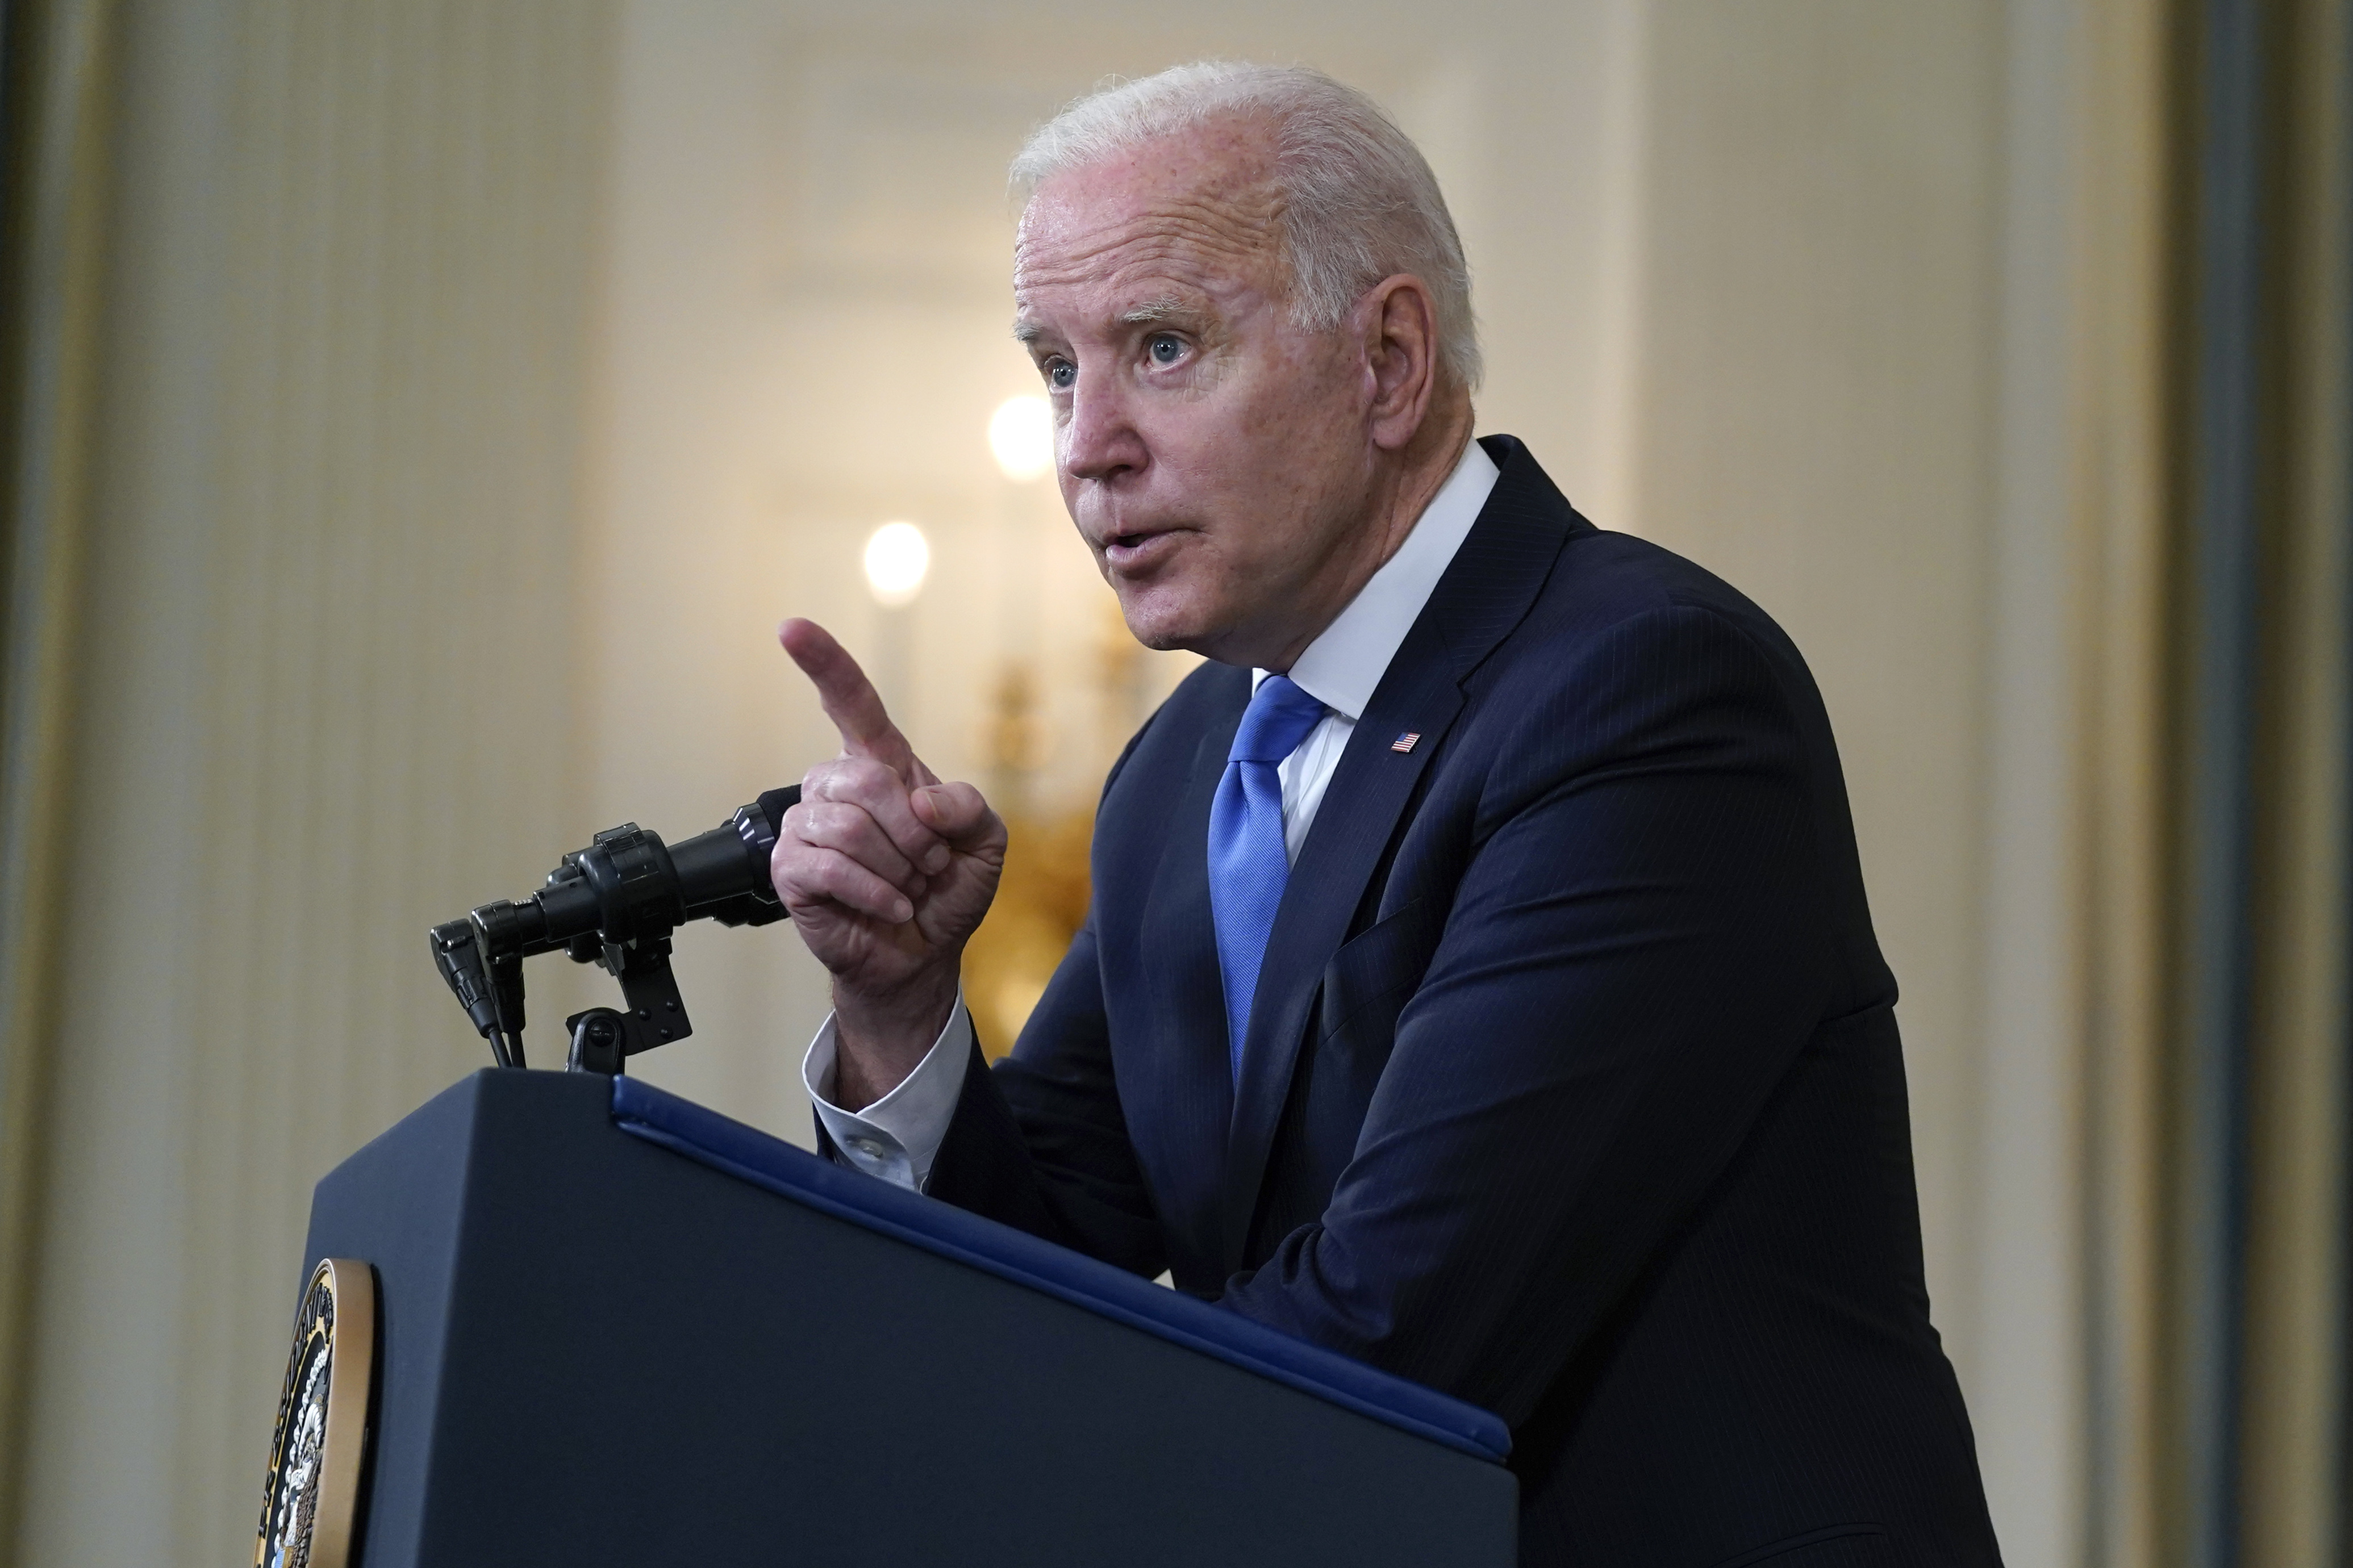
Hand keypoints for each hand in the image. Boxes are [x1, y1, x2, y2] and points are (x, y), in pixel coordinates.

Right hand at [771, 619, 1006, 1102]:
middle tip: (930, 864)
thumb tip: (919, 799)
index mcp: (880, 766)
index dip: (824, 663)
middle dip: (913, 831)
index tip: (792, 627)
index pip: (850, 703)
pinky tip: (892, 905)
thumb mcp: (985, 841)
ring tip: (908, 886)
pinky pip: (830, 866)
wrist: (924, 953)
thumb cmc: (947, 890)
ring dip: (896, 866)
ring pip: (847, 825)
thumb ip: (968, 806)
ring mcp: (806, 828)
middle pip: (864, 778)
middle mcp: (835, 788)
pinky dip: (875, 891)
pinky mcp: (790, 871)